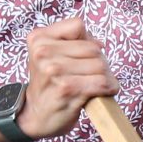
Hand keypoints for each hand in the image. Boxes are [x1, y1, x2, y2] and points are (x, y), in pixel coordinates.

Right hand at [20, 17, 116, 138]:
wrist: (34, 116)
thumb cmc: (48, 85)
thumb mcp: (50, 56)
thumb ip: (73, 42)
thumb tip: (99, 43)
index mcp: (38, 38)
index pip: (78, 25)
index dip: (86, 41)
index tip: (79, 57)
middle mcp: (43, 52)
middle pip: (93, 48)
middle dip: (100, 62)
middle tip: (91, 75)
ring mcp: (54, 70)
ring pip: (100, 65)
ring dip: (106, 77)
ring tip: (96, 85)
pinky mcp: (66, 88)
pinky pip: (101, 82)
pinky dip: (108, 88)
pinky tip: (102, 92)